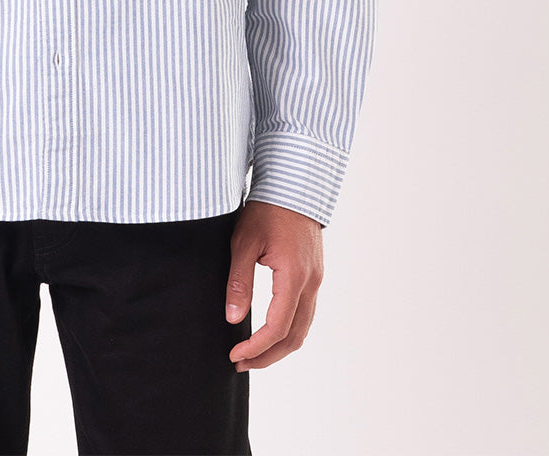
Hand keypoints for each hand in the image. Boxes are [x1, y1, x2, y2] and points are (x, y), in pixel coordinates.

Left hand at [225, 199, 323, 370]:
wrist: (293, 186)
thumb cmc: (266, 210)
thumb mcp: (244, 243)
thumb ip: (239, 282)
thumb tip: (232, 318)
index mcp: (294, 277)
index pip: (277, 328)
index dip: (256, 348)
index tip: (234, 355)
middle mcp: (311, 283)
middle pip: (294, 336)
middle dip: (267, 356)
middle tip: (240, 363)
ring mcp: (315, 280)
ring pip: (302, 328)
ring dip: (279, 346)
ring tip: (252, 353)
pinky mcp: (313, 275)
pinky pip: (305, 314)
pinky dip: (288, 330)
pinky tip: (268, 331)